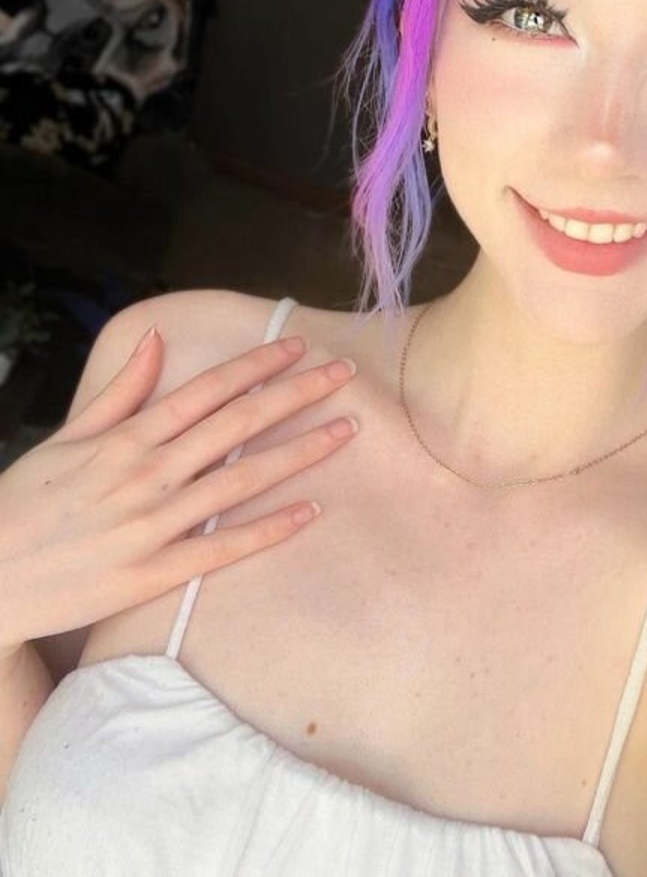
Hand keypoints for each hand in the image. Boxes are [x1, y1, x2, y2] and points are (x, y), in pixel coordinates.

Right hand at [0, 327, 358, 657]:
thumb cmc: (23, 504)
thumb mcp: (66, 439)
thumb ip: (120, 391)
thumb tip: (159, 340)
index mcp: (125, 438)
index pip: (206, 390)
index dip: (257, 365)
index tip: (299, 346)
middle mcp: (145, 475)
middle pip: (236, 425)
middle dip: (295, 395)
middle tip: (345, 374)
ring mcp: (150, 526)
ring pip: (239, 481)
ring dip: (298, 453)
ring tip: (344, 430)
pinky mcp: (151, 575)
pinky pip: (221, 549)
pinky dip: (267, 529)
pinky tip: (309, 511)